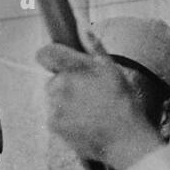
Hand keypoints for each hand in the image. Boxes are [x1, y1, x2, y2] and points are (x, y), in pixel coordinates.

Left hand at [36, 33, 161, 169]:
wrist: (124, 140)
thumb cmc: (123, 103)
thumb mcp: (113, 71)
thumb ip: (94, 49)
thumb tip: (82, 29)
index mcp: (74, 68)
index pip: (45, 53)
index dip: (49, 55)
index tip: (56, 60)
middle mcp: (60, 86)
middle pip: (54, 80)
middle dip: (66, 85)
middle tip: (89, 95)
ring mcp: (55, 107)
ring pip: (55, 100)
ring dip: (66, 103)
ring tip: (91, 112)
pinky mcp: (54, 125)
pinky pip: (56, 117)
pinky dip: (67, 120)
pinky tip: (85, 123)